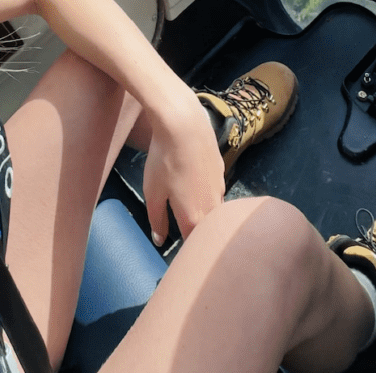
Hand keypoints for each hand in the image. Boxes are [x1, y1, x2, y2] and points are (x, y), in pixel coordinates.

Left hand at [142, 90, 224, 243]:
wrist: (185, 125)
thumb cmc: (165, 160)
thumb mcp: (153, 192)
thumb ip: (157, 219)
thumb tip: (160, 240)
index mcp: (194, 217)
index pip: (193, 243)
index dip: (186, 249)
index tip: (179, 249)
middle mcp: (213, 207)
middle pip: (207, 229)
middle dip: (197, 233)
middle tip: (184, 229)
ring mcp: (221, 187)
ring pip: (214, 209)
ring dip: (204, 212)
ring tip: (188, 203)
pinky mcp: (222, 170)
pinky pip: (216, 190)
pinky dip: (207, 192)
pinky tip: (195, 179)